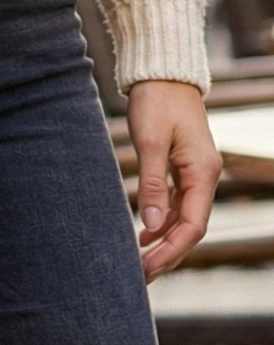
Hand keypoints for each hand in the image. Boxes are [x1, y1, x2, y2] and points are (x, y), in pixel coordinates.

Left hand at [127, 79, 220, 280]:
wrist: (162, 71)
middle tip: (141, 273)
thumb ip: (152, 184)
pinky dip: (161, 216)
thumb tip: (150, 225)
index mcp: (203, 173)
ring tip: (139, 257)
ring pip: (182, 215)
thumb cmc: (156, 101)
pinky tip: (144, 229)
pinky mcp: (183, 163)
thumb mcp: (150, 142)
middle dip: (168, 252)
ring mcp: (195, 170)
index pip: (192, 226)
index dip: (171, 250)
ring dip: (163, 237)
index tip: (147, 267)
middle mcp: (204, 175)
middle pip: (190, 226)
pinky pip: (176, 200)